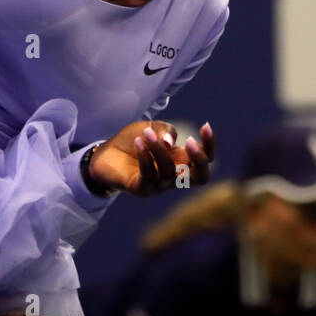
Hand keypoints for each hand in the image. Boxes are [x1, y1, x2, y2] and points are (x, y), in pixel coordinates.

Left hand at [89, 120, 215, 196]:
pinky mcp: (140, 189)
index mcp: (181, 161)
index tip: (205, 126)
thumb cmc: (133, 141)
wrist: (105, 153)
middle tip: (190, 142)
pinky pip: (148, 177)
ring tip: (147, 133)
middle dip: (200, 160)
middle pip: (200, 178)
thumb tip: (170, 143)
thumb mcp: (152, 127)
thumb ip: (166, 130)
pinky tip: (139, 143)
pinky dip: (146, 158)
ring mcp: (158, 185)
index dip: (210, 145)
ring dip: (159, 150)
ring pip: (169, 172)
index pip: (206, 161)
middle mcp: (174, 177)